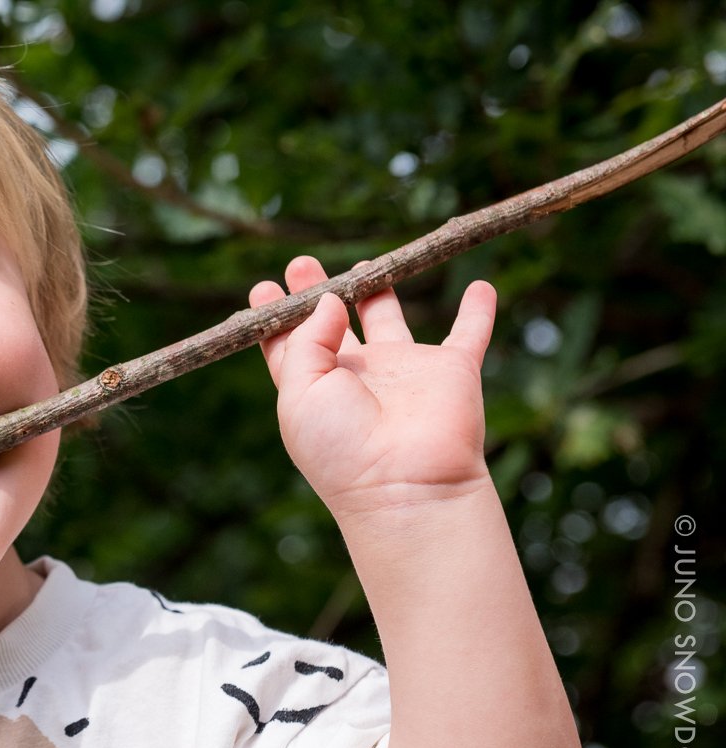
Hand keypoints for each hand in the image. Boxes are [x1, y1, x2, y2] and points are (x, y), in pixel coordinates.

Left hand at [248, 256, 496, 517]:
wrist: (407, 484)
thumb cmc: (342, 446)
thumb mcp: (301, 392)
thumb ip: (306, 341)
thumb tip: (331, 301)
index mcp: (314, 389)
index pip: (289, 347)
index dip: (276, 317)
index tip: (265, 286)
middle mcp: (357, 378)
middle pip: (333, 325)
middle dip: (319, 293)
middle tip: (302, 263)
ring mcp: (403, 373)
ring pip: (390, 319)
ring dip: (380, 290)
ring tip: (369, 262)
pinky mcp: (450, 371)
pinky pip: (470, 334)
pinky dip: (478, 312)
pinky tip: (482, 287)